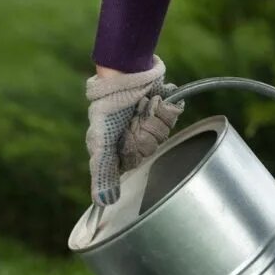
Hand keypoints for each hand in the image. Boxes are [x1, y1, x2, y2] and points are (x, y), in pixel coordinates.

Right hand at [85, 56, 184, 206]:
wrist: (123, 71)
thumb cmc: (107, 107)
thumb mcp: (101, 142)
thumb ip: (103, 172)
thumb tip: (102, 204)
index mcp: (119, 148)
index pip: (137, 162)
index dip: (137, 150)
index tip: (130, 138)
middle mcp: (135, 137)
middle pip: (152, 147)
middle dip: (146, 131)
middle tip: (135, 119)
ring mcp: (149, 122)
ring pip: (164, 133)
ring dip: (154, 116)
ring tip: (143, 105)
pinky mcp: (162, 109)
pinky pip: (173, 117)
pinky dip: (165, 107)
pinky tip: (154, 99)